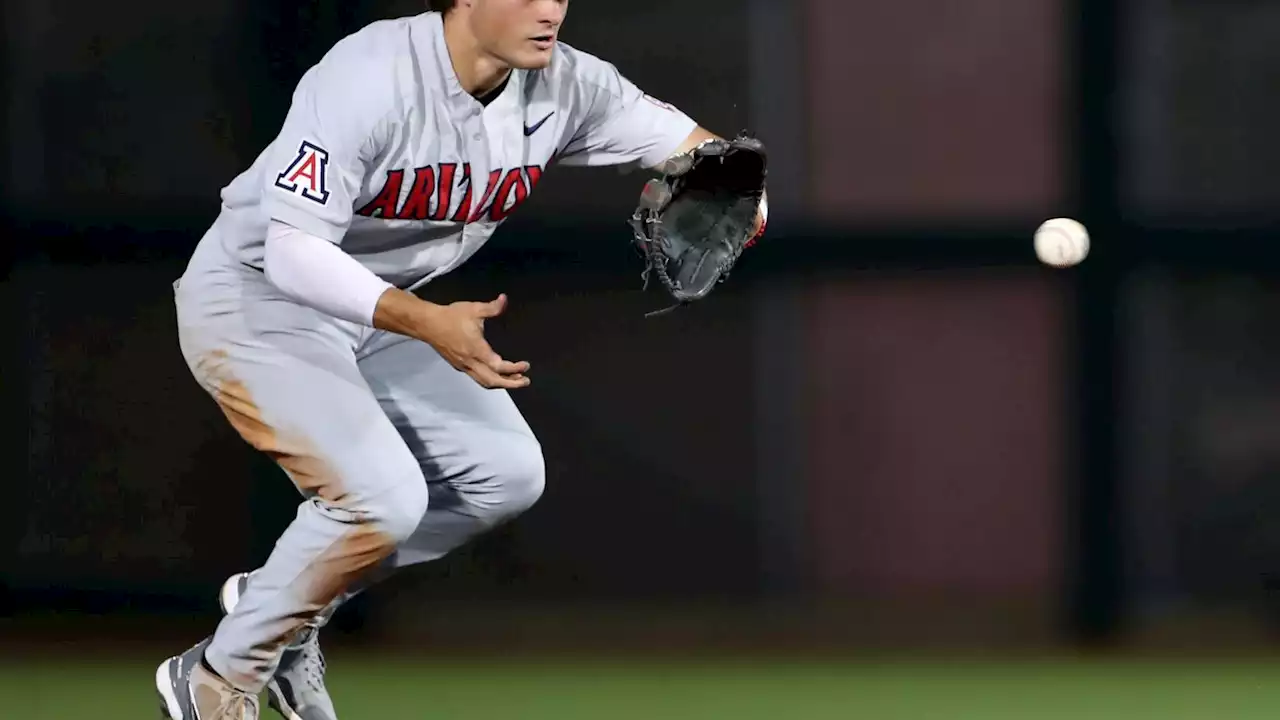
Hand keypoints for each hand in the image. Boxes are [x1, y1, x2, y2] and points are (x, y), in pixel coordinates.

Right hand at [395, 293, 530, 389]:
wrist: (427, 324)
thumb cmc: (450, 317)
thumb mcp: (474, 309)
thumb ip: (492, 307)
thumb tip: (504, 299)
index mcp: (476, 349)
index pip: (499, 366)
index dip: (514, 368)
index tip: (525, 365)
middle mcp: (470, 361)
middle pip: (493, 381)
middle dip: (511, 383)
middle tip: (524, 381)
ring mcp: (463, 366)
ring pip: (484, 382)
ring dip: (501, 383)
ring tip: (514, 380)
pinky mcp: (459, 366)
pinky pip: (477, 378)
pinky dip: (490, 379)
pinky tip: (496, 374)